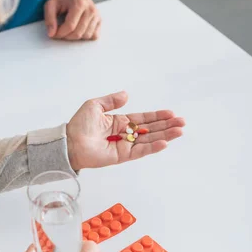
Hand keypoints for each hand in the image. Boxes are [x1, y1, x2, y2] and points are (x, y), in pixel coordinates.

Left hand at [44, 0, 100, 40]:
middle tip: (60, 32)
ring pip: (86, 36)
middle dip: (66, 36)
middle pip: (78, 33)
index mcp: (79, 4)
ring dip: (75, 36)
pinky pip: (94, 35)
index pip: (70, 27)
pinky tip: (79, 29)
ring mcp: (96, 15)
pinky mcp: (99, 19)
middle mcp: (90, 10)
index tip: (54, 34)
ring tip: (69, 28)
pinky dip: (85, 36)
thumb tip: (52, 33)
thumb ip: (49, 19)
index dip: (60, 34)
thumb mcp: (50, 4)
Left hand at [66, 91, 184, 171]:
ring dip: (165, 136)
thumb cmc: (79, 124)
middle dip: (166, 126)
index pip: (143, 119)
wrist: (70, 142)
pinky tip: (164, 143)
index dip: (157, 116)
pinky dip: (152, 148)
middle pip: (150, 129)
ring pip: (149, 140)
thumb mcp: (94, 105)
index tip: (171, 113)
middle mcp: (124, 134)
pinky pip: (140, 151)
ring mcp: (124, 145)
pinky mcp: (122, 156)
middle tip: (182, 122)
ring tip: (179, 132)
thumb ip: (111, 100)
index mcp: (119, 121)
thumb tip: (126, 94)